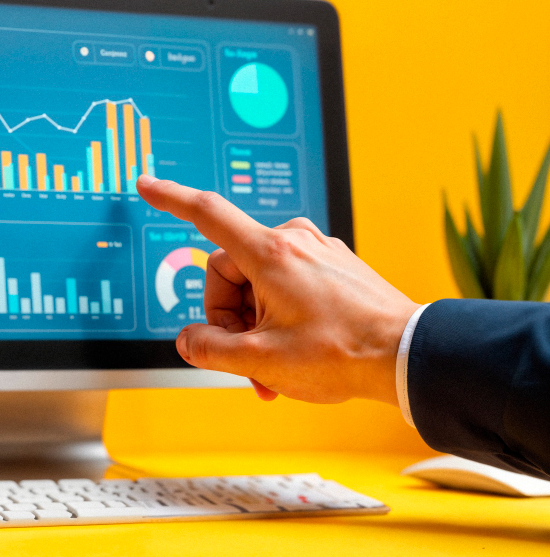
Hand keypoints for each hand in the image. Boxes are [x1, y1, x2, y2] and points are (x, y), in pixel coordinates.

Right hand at [136, 175, 419, 405]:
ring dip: (255, 325)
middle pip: (229, 271)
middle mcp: (293, 241)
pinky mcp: (334, 265)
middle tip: (244, 362)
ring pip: (259, 283)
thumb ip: (210, 349)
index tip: (148, 185)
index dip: (171, 199)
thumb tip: (189, 341)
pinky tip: (294, 355)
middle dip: (228, 318)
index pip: (207, 214)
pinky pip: (287, 285)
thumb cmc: (342, 355)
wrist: (409, 356)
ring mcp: (317, 251)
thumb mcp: (261, 361)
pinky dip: (279, 318)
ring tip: (274, 371)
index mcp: (269, 254)